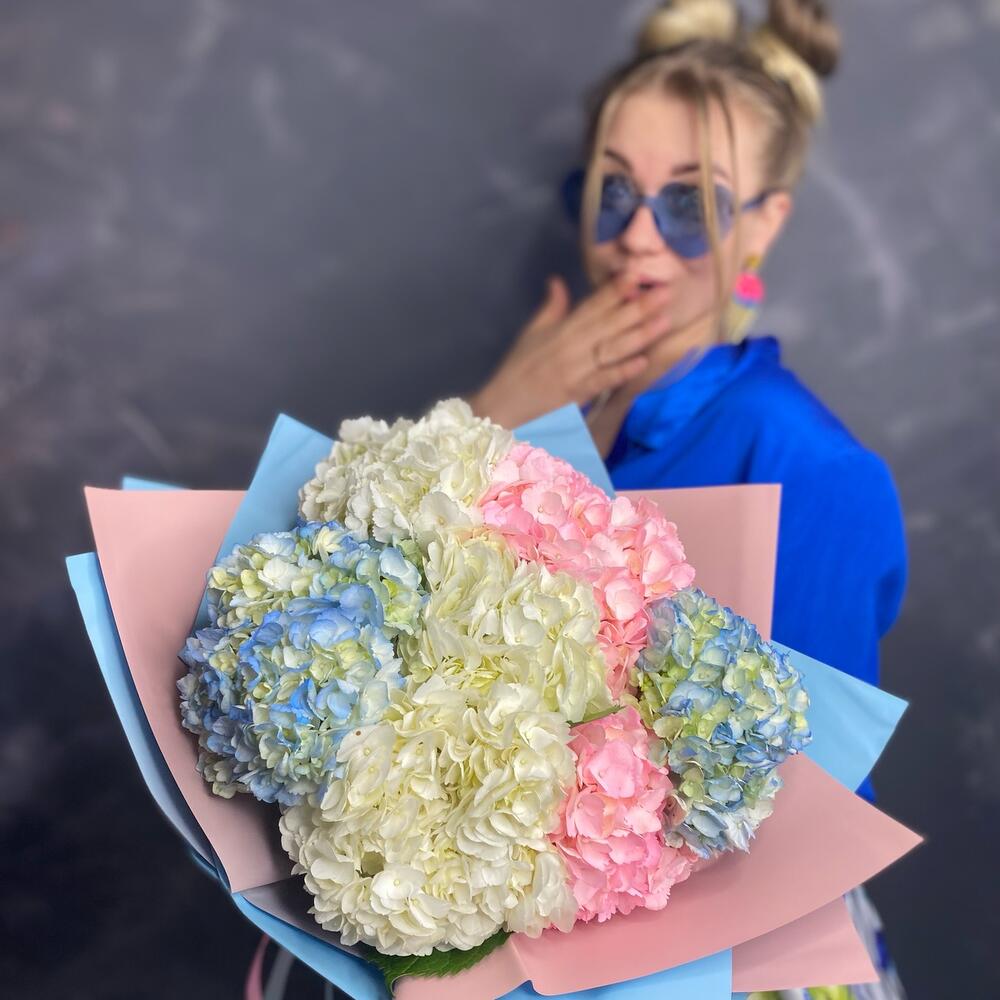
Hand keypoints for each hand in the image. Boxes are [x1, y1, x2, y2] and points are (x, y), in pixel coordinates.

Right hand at [468, 273, 671, 428]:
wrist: (502, 406)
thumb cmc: (518, 369)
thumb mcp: (531, 333)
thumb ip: (551, 308)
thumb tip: (558, 281)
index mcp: (561, 329)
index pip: (593, 305)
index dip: (615, 290)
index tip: (637, 275)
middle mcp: (570, 347)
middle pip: (609, 324)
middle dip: (639, 308)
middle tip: (666, 293)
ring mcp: (575, 371)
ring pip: (611, 350)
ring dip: (639, 335)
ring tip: (664, 321)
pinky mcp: (576, 394)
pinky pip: (602, 381)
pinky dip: (621, 371)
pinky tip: (642, 362)